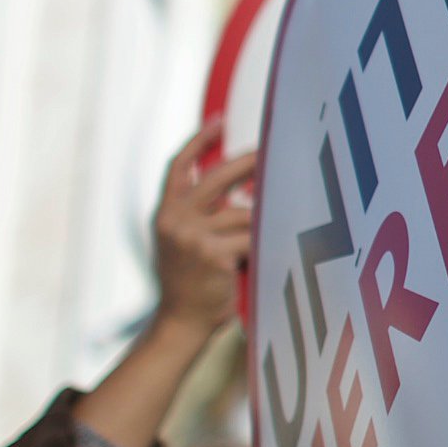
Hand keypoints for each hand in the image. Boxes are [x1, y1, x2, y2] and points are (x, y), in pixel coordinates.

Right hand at [151, 124, 258, 339]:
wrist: (180, 325)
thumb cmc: (191, 284)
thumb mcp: (184, 241)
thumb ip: (202, 214)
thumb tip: (246, 187)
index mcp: (166, 212)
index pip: (179, 165)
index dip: (199, 141)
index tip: (220, 121)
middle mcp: (175, 219)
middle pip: (217, 176)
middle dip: (248, 163)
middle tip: (273, 153)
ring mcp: (192, 236)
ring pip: (243, 214)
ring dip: (263, 222)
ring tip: (281, 225)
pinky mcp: (212, 254)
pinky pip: (252, 238)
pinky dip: (267, 243)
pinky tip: (278, 247)